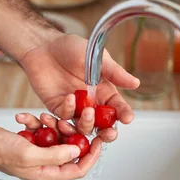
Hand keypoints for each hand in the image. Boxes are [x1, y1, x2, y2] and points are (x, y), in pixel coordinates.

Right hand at [0, 121, 101, 179]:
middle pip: (69, 152)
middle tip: (70, 121)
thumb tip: (76, 153)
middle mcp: (44, 165)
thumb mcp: (28, 154)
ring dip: (51, 125)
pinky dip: (36, 123)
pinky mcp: (30, 142)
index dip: (91, 157)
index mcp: (46, 173)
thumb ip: (54, 155)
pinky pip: (41, 131)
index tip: (98, 142)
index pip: (78, 170)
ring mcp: (37, 153)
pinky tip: (25, 118)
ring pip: (56, 137)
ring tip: (42, 118)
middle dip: (71, 135)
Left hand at [19, 33, 139, 141]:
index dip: (124, 114)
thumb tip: (136, 83)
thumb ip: (115, 73)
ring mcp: (74, 108)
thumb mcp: (96, 58)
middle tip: (109, 133)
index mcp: (104, 91)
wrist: (43, 46)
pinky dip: (68, 110)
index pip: (118, 108)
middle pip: (102, 124)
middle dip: (107, 132)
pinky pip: (65, 117)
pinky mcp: (58, 108)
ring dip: (87, 123)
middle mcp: (91, 103)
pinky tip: (69, 97)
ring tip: (87, 112)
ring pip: (84, 126)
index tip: (127, 119)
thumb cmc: (71, 48)